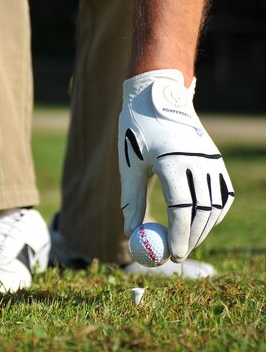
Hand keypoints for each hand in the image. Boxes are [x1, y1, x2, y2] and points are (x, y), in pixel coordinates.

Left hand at [118, 69, 233, 261]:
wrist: (157, 95)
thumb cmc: (136, 131)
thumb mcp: (130, 165)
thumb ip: (131, 199)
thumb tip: (131, 232)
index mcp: (172, 161)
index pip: (181, 208)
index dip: (178, 235)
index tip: (171, 255)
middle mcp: (198, 160)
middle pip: (202, 211)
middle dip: (191, 238)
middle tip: (175, 255)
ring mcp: (211, 158)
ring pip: (215, 204)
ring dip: (202, 228)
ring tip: (184, 242)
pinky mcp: (216, 158)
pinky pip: (222, 193)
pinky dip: (214, 212)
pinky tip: (199, 222)